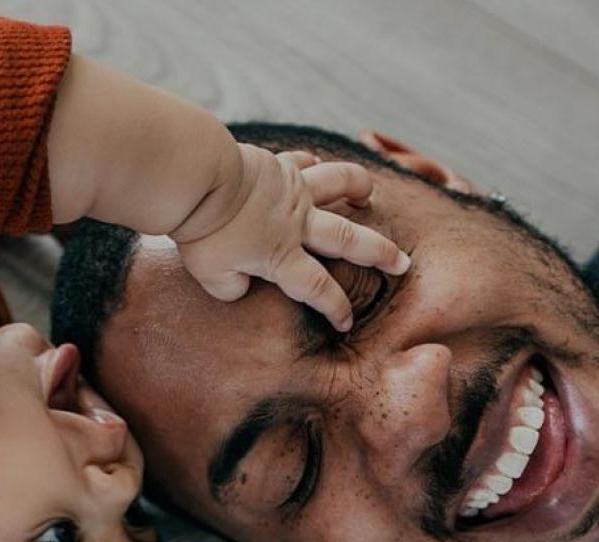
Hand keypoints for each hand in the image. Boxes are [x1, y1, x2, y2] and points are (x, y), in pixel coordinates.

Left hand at [168, 145, 410, 330]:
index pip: (318, 290)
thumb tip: (242, 284)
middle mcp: (297, 224)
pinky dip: (311, 163)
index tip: (346, 322)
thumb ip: (233, 288)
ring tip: (368, 194)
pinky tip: (315, 164)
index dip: (336, 308)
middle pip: (349, 239)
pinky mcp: (278, 165)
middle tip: (401, 263)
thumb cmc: (201, 232)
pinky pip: (302, 162)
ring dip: (358, 187)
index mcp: (282, 258)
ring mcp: (292, 191)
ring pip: (338, 184)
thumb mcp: (213, 277)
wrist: (197, 181)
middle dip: (380, 254)